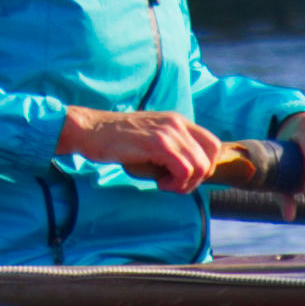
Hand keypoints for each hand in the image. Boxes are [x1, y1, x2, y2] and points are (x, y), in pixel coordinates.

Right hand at [56, 105, 228, 192]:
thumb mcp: (150, 138)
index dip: (206, 166)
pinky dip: (176, 183)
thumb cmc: (116, 140)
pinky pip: (184, 170)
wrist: (91, 131)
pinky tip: (159, 183)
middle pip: (210, 157)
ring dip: (185, 184)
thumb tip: (190, 173)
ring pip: (199, 166)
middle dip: (198, 179)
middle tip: (176, 185)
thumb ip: (171, 148)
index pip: (213, 144)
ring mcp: (169, 132)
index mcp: (178, 120)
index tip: (187, 177)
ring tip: (166, 185)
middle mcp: (177, 123)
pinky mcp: (158, 143)